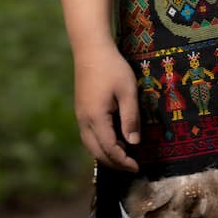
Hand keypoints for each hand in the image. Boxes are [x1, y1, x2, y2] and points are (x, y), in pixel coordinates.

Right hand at [72, 43, 139, 171]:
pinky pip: (89, 136)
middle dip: (114, 163)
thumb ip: (131, 118)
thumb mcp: (127, 91)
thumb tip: (134, 143)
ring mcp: (80, 116)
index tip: (137, 167)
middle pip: (97, 152)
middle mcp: (84, 121)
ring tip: (124, 157)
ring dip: (106, 155)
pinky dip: (100, 145)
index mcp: (96, 118)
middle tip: (132, 167)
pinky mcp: (80, 111)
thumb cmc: (112, 68)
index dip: (123, 161)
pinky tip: (113, 141)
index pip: (109, 148)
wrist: (91, 49)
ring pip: (90, 145)